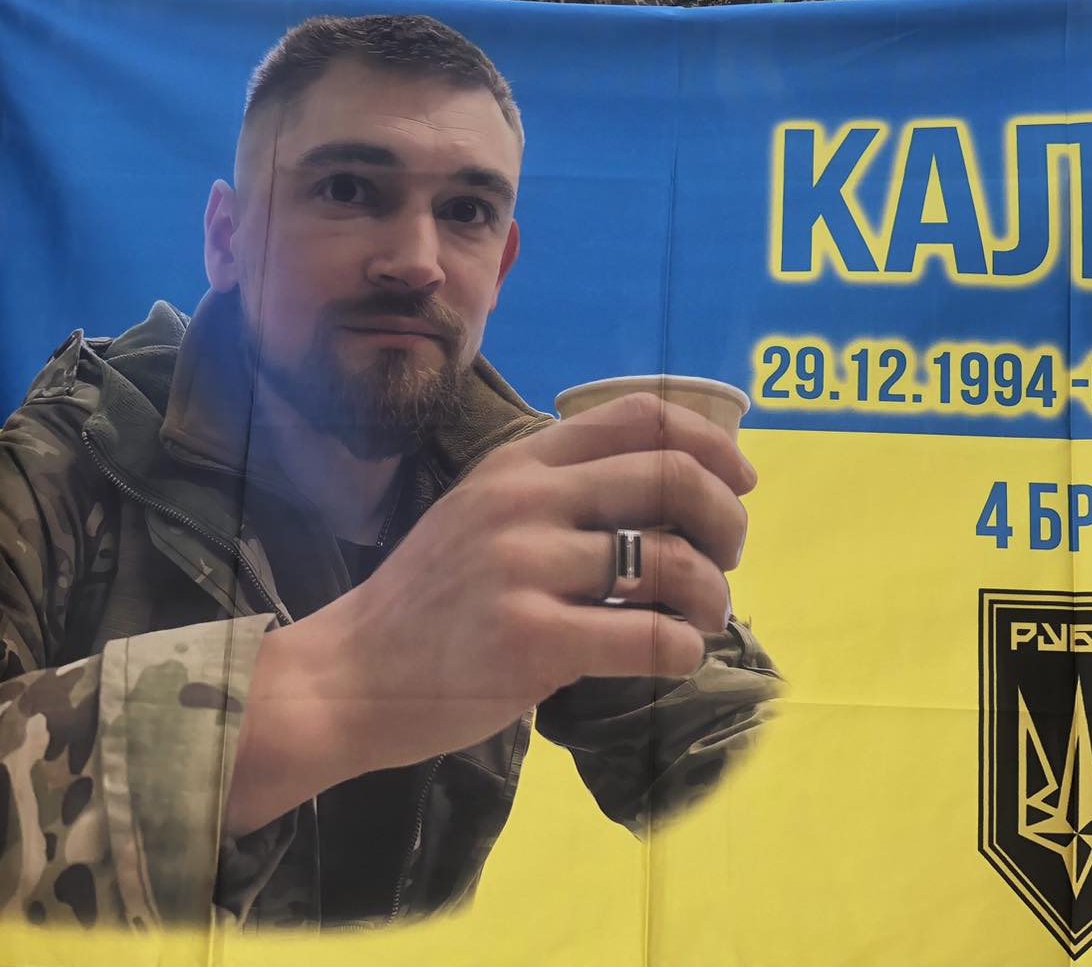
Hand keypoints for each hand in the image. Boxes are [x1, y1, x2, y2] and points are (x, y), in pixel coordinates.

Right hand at [224, 394, 754, 833]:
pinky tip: (677, 656)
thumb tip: (673, 484)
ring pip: (672, 562)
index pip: (640, 416)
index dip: (710, 442)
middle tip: (731, 558)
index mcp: (520, 461)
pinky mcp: (530, 640)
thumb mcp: (482, 511)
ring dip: (713, 595)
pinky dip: (683, 649)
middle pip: (671, 477)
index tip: (742, 479)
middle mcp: (524, 500)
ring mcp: (524, 567)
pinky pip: (648, 635)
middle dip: (727, 519)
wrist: (349, 675)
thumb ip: (559, 489)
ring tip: (705, 618)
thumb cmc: (431, 600)